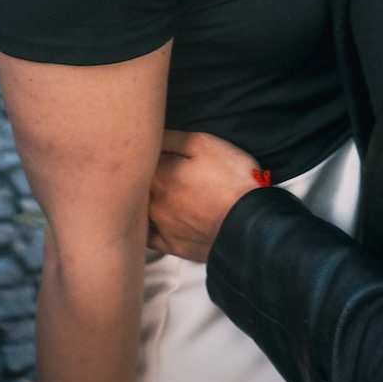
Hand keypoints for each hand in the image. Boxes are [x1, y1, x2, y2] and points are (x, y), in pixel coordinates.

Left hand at [146, 130, 262, 261]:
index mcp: (157, 175)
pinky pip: (148, 237)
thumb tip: (149, 135)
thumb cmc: (229, 178)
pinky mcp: (170, 246)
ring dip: (139, 201)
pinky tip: (151, 220)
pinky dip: (145, 227)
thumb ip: (171, 139)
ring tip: (150, 193)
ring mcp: (159, 227)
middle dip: (137, 176)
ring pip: (137, 212)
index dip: (142, 152)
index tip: (148, 147)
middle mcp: (150, 203)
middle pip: (134, 187)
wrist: (248, 223)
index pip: (137, 160)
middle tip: (148, 168)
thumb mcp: (203, 144)